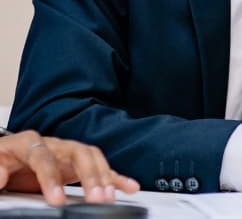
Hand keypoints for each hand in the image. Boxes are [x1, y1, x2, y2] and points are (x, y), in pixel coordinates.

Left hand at [0, 131, 138, 205]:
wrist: (1, 162)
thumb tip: (2, 175)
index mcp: (26, 142)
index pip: (43, 156)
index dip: (51, 177)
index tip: (56, 200)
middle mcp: (52, 144)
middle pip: (77, 153)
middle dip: (89, 176)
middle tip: (95, 197)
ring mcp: (66, 154)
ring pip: (92, 159)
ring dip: (103, 178)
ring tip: (108, 197)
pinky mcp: (75, 166)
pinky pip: (100, 169)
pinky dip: (115, 178)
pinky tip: (128, 187)